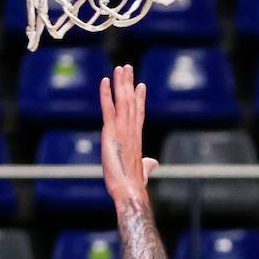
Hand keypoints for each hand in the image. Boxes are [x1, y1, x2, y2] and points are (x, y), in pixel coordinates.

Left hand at [100, 63, 159, 208]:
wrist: (130, 190)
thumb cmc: (135, 186)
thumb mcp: (143, 172)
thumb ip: (148, 165)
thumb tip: (153, 164)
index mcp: (137, 138)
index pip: (139, 113)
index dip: (139, 99)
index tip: (140, 85)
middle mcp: (131, 130)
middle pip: (131, 101)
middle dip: (129, 84)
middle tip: (127, 67)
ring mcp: (122, 129)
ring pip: (122, 100)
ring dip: (120, 83)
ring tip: (120, 68)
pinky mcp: (111, 132)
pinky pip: (108, 108)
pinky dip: (106, 94)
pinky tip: (104, 81)